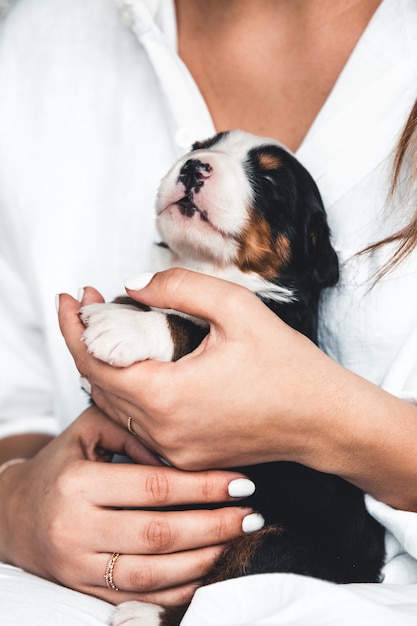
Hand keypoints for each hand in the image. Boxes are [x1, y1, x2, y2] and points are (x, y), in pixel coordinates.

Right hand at [0, 406, 256, 605]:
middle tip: (251, 513)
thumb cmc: (62, 464)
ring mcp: (79, 566)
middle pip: (159, 535)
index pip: (154, 488)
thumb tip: (182, 451)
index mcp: (78, 484)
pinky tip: (207, 567)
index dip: (203, 487)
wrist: (14, 513)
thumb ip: (133, 430)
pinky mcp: (84, 589)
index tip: (240, 482)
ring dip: (204, 558)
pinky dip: (179, 587)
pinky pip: (140, 597)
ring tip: (236, 538)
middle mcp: (76, 529)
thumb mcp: (89, 431)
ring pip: (153, 573)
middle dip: (214, 525)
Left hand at [58, 269, 416, 512]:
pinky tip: (140, 363)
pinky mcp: (185, 457)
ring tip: (114, 328)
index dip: (73, 328)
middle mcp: (161, 433)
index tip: (69, 298)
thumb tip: (132, 285)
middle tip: (93, 305)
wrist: (323, 421)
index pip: (93, 362)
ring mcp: (172, 450)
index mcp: (167, 397)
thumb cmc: (288, 367)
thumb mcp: (237, 309)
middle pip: (99, 385)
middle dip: (88, 341)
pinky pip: (140, 423)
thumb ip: (179, 287)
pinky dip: (130, 391)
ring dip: (107, 366)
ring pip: (116, 407)